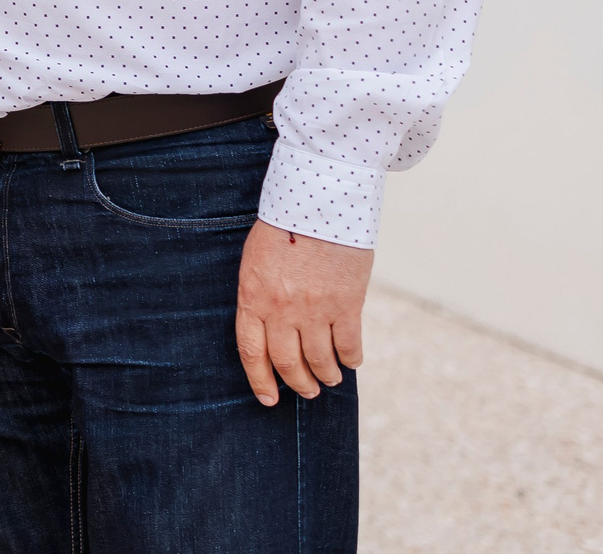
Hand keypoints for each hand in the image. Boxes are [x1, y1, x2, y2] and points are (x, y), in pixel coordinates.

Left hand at [235, 219, 372, 405]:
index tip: (269, 399)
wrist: (318, 202)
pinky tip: (351, 362)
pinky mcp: (347, 304)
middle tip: (306, 390)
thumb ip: (262, 296)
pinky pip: (349, 344)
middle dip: (298, 383)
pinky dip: (351, 359)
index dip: (260, 379)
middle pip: (288, 361)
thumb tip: (273, 329)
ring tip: (329, 379)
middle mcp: (282, 309)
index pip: (252, 351)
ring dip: (325, 375)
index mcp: (254, 297)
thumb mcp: (257, 261)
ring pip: (320, 359)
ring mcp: (315, 309)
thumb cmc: (283, 227)